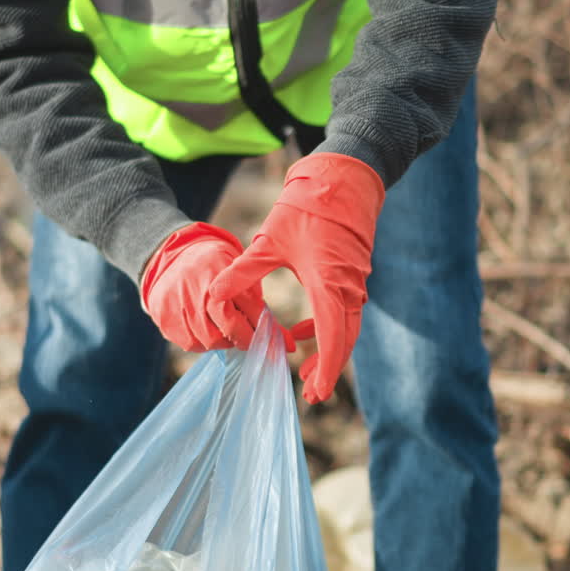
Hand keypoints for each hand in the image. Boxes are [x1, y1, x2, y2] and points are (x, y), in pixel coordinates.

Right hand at [141, 222, 264, 351]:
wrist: (171, 255)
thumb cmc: (213, 264)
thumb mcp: (236, 267)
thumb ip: (251, 295)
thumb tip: (268, 328)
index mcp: (220, 276)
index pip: (248, 311)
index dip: (260, 328)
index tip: (267, 335)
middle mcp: (199, 292)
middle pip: (228, 330)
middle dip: (243, 338)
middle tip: (247, 337)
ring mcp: (179, 307)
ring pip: (210, 342)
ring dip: (223, 341)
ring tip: (225, 330)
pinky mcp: (165, 319)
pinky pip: (191, 344)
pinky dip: (202, 342)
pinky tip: (206, 328)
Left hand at [208, 153, 384, 402]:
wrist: (346, 175)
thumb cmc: (309, 205)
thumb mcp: (269, 239)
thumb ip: (243, 271)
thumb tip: (213, 295)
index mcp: (330, 285)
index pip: (334, 340)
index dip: (325, 371)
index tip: (313, 394)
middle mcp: (349, 288)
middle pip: (345, 341)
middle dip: (327, 369)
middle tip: (308, 394)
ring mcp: (355, 281)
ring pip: (346, 327)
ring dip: (328, 349)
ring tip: (303, 368)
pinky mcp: (354, 272)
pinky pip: (345, 309)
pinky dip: (327, 325)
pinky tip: (302, 330)